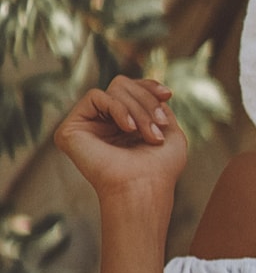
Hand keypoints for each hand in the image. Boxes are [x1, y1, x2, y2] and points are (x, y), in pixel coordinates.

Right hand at [54, 76, 187, 199]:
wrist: (145, 187)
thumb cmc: (161, 168)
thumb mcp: (169, 130)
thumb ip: (157, 107)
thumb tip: (148, 88)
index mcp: (121, 124)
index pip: (130, 89)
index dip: (148, 86)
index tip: (167, 94)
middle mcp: (101, 124)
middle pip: (123, 85)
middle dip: (146, 102)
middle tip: (160, 126)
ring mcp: (85, 126)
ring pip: (114, 90)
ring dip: (138, 109)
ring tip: (149, 133)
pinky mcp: (70, 129)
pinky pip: (95, 96)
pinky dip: (117, 108)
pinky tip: (127, 128)